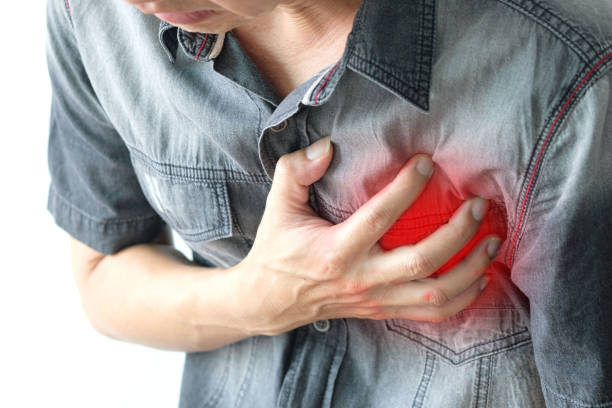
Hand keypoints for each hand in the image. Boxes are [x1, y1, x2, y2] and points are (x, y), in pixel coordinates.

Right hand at [230, 137, 499, 335]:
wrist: (270, 302)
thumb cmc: (277, 250)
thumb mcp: (278, 206)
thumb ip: (296, 171)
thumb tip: (327, 146)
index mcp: (335, 250)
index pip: (380, 216)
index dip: (408, 187)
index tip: (427, 162)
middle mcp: (360, 279)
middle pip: (423, 260)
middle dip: (459, 232)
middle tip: (478, 205)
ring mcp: (375, 300)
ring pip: (437, 293)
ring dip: (471, 267)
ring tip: (492, 239)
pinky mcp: (382, 311)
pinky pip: (431, 313)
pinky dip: (463, 298)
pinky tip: (479, 277)